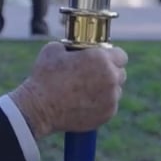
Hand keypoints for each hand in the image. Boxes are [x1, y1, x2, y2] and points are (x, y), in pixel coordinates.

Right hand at [7, 42, 127, 138]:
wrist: (39, 108)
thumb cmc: (44, 77)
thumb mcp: (53, 50)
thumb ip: (72, 46)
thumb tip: (77, 48)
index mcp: (100, 58)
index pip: (121, 55)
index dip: (112, 56)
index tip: (104, 59)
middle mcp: (110, 77)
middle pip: (121, 73)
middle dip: (110, 72)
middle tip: (94, 74)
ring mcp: (111, 98)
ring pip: (116, 90)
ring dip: (107, 89)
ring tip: (87, 90)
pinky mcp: (108, 114)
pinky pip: (110, 105)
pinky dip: (102, 103)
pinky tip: (85, 102)